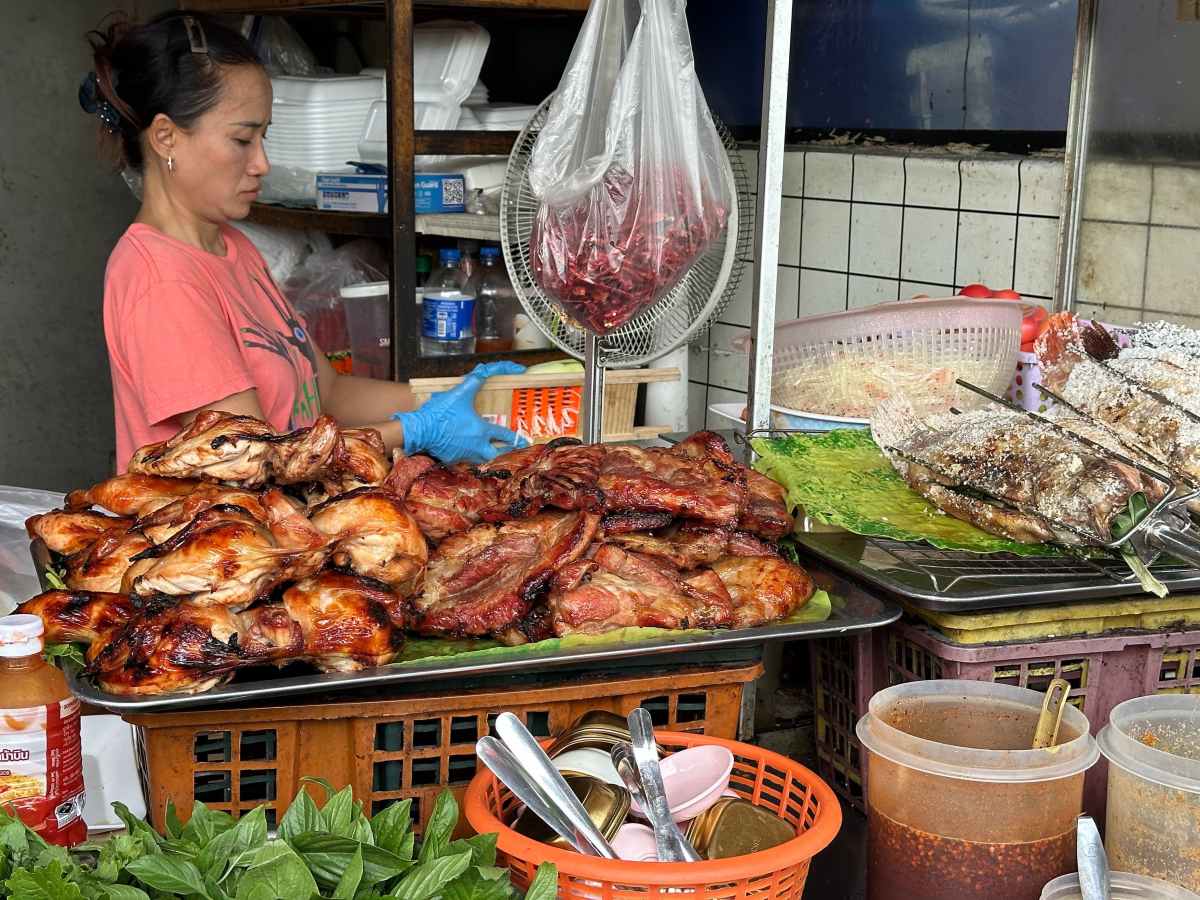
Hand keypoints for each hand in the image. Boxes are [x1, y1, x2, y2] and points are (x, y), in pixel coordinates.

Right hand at [393, 361, 528, 463]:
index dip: (516, 438)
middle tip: (507, 448)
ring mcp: (464, 455)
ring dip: (486, 454)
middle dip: (503, 451)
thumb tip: (484, 368)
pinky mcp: (451, 459)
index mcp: (482, 431)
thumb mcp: (459, 392)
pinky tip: (464, 449)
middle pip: (496, 453)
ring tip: (486, 448)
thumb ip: (474, 380)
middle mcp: (476, 446)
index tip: (524, 441)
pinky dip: (467, 456)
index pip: (505, 436)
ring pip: (481, 459)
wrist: (420, 430)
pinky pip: (464, 460)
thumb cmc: (440, 413)